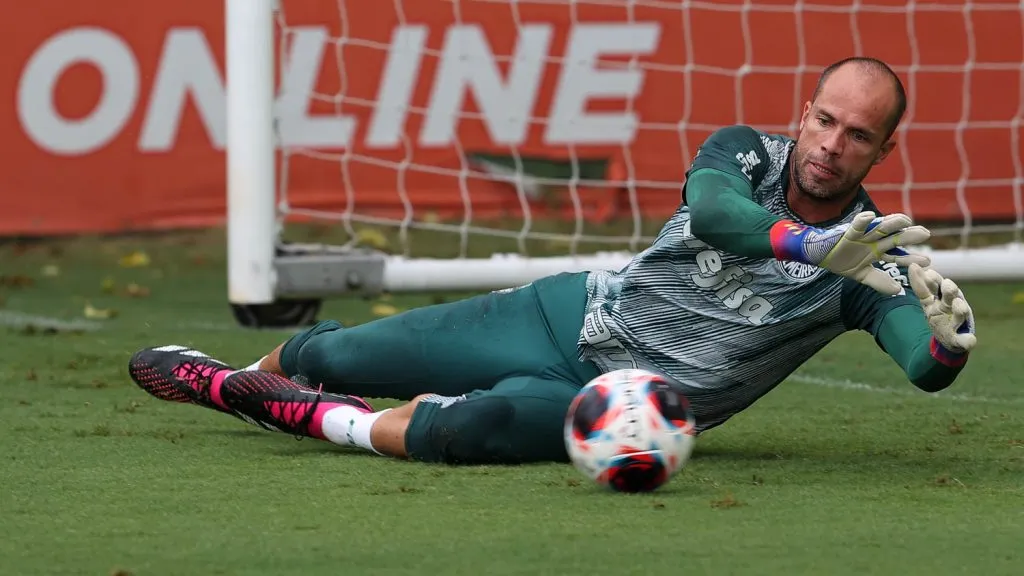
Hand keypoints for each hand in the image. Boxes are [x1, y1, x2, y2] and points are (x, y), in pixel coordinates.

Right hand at [771, 211, 931, 294]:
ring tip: (905, 220)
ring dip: (892, 223)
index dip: (911, 258)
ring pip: (880, 228)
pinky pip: (856, 226)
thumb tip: (897, 290)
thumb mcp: (862, 275)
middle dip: (909, 236)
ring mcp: (863, 236)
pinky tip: (870, 217)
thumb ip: (878, 281)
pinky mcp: (848, 232)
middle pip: (895, 238)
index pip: (898, 255)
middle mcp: (874, 242)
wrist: (820, 256)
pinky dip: (862, 221)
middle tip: (925, 234)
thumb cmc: (841, 261)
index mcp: (878, 252)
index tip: (928, 262)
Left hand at [909, 263, 976, 353]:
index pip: (930, 288)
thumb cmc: (939, 316)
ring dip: (960, 310)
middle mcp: (949, 307)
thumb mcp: (928, 302)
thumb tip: (913, 265)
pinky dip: (968, 341)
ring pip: (960, 313)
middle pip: (950, 296)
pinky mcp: (963, 338)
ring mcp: (957, 322)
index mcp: (937, 299)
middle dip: (949, 290)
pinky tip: (970, 341)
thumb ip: (921, 286)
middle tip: (947, 284)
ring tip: (959, 305)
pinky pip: (965, 340)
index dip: (929, 281)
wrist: (949, 339)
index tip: (927, 272)